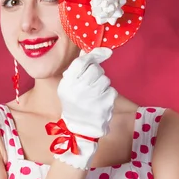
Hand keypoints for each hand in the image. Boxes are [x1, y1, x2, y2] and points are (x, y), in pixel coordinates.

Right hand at [50, 47, 117, 169]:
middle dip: (96, 73)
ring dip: (102, 84)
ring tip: (94, 94)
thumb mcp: (69, 85)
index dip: (94, 55)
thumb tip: (90, 50)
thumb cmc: (74, 103)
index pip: (82, 62)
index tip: (105, 52)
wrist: (80, 128)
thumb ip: (78, 67)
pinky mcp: (106, 103)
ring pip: (105, 79)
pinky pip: (111, 90)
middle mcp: (79, 89)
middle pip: (95, 69)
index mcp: (67, 83)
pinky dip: (107, 94)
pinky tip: (100, 101)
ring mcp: (93, 97)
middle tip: (91, 83)